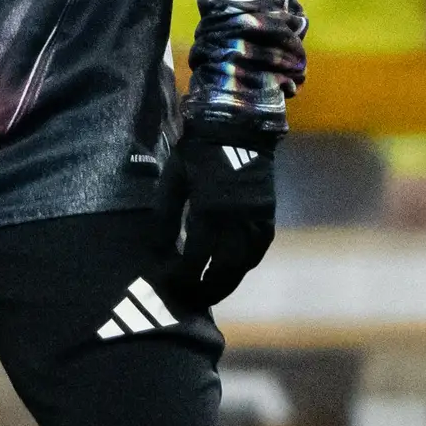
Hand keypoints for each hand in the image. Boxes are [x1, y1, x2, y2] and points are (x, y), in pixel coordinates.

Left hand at [160, 113, 281, 310]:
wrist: (238, 127)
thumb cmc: (198, 151)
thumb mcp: (174, 179)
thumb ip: (166, 216)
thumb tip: (158, 250)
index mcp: (209, 211)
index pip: (195, 258)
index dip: (183, 277)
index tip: (171, 285)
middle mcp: (236, 220)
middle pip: (223, 269)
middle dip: (207, 288)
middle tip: (192, 299)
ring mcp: (256, 219)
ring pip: (244, 264)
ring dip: (228, 282)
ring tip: (212, 292)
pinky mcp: (268, 214)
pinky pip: (259, 249)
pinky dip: (246, 264)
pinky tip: (234, 270)